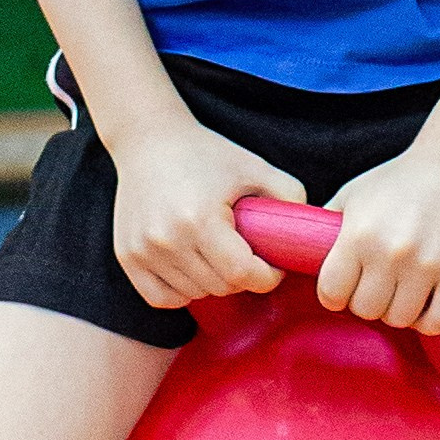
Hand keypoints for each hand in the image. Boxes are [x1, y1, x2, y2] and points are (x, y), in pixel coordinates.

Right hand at [110, 124, 306, 313]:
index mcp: (200, 219)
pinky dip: (182, 290)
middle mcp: (167, 240)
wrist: (148, 141)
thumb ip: (289, 197)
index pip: (243, 274)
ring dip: (213, 282)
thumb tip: (312, 231)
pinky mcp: (127, 257)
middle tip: (247, 254)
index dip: (267, 276)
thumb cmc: (206, 154)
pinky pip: (163, 298)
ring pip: (194, 294)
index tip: (273, 264)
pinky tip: (192, 266)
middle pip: (221, 287)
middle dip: (243, 277)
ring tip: (218, 254)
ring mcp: (143, 251)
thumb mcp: (254, 167)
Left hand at [317, 137, 439, 333]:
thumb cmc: (397, 181)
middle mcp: (391, 252)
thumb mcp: (351, 195)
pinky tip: (424, 304)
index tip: (343, 288)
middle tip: (375, 286)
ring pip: (400, 319)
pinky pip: (437, 322)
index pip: (332, 293)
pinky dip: (427, 321)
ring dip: (396, 311)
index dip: (334, 294)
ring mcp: (429, 264)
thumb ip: (322, 226)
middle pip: (366, 310)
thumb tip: (296, 252)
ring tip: (400, 292)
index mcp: (359, 234)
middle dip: (366, 301)